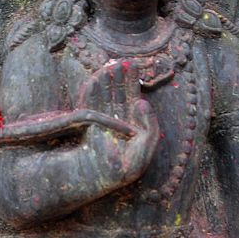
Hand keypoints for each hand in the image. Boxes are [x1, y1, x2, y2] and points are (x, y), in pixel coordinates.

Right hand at [78, 60, 158, 187]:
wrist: (106, 176)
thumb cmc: (128, 166)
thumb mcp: (148, 145)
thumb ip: (150, 123)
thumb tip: (142, 101)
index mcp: (131, 124)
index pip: (132, 98)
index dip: (133, 82)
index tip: (135, 67)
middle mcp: (116, 119)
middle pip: (118, 93)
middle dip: (119, 78)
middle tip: (122, 61)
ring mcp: (101, 120)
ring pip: (104, 95)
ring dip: (106, 80)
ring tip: (110, 65)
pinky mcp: (88, 123)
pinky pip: (90, 103)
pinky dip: (92, 90)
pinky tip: (95, 78)